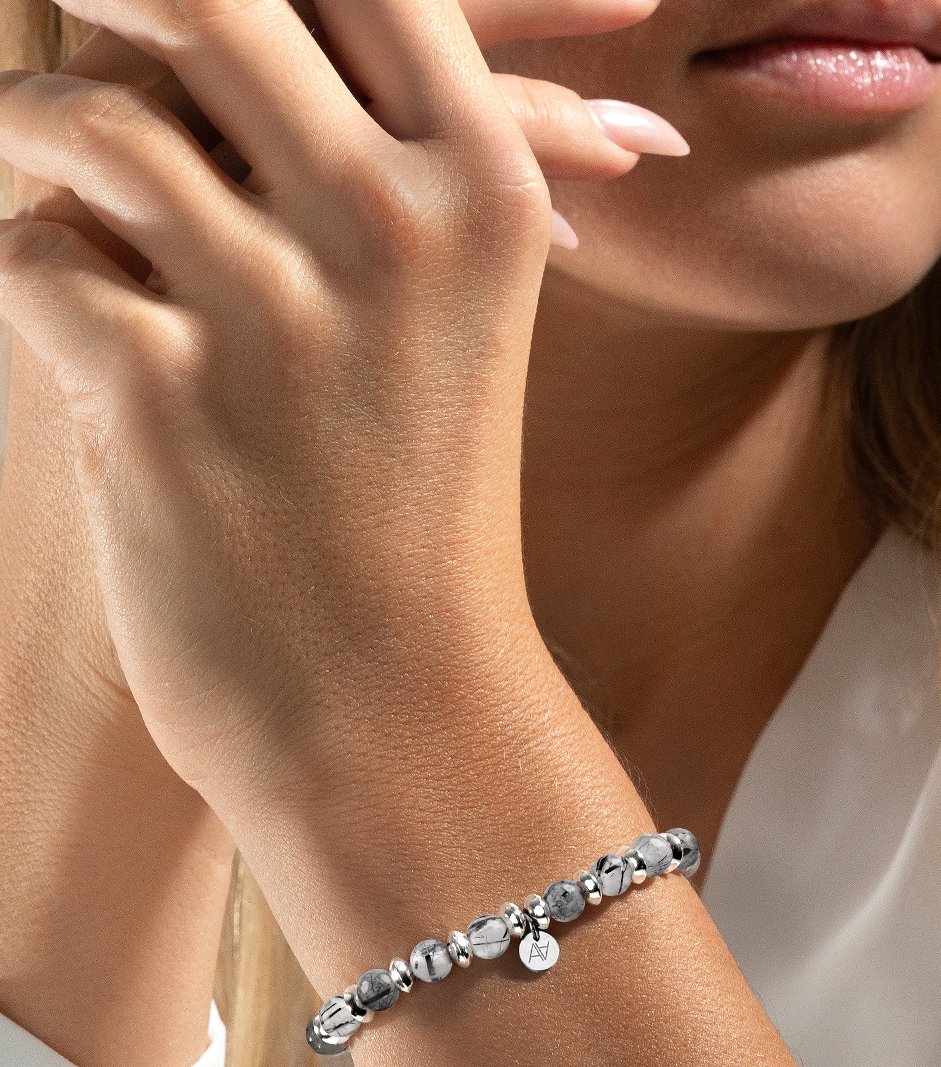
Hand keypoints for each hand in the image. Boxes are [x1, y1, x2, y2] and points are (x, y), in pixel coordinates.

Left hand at [0, 0, 686, 835]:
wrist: (393, 708)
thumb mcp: (453, 333)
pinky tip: (76, 339)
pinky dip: (33, 283)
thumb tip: (332, 48)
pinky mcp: (159, 402)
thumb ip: (387, 172)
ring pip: (91, 127)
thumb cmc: (419, 516)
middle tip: (76, 8)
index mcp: (484, 197)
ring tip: (37, 161)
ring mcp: (275, 315)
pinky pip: (36, 264)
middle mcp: (390, 230)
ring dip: (37, 134)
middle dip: (121, 0)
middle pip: (211, 3)